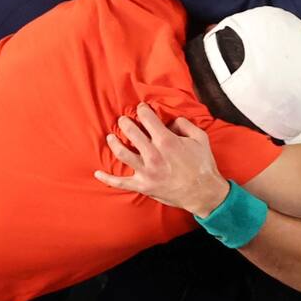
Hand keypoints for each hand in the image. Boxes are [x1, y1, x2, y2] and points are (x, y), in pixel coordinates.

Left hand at [94, 103, 229, 217]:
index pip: (148, 119)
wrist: (203, 192)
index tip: (141, 108)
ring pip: (122, 153)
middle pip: (131, 133)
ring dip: (114, 143)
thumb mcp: (200, 138)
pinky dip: (107, 179)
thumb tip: (171, 121)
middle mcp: (153, 154)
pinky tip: (97, 174)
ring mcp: (146, 171)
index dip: (143, 110)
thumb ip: (184, 124)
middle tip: (123, 119)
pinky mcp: (143, 185)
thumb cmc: (202, 164)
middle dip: (125, 123)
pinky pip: (120, 183)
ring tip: (111, 136)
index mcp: (166, 140)